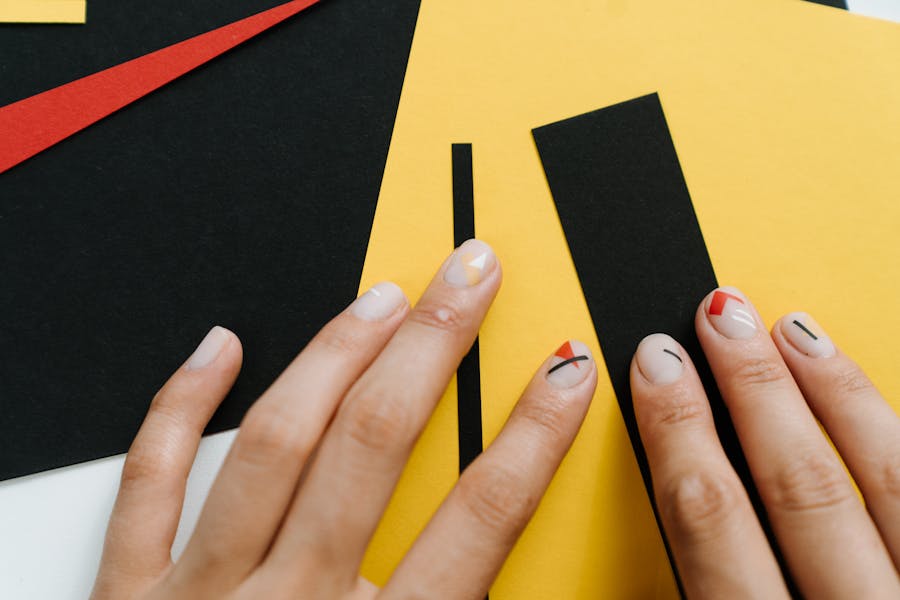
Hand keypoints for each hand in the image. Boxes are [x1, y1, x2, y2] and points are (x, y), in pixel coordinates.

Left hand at [90, 240, 597, 599]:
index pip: (480, 520)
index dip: (536, 436)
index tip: (568, 371)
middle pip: (376, 445)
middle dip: (435, 346)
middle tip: (470, 276)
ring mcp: (200, 593)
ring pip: (277, 439)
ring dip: (336, 354)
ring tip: (380, 296)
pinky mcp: (125, 590)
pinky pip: (150, 476)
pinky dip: (180, 403)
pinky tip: (217, 345)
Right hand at [631, 287, 899, 598]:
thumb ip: (699, 590)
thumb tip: (661, 518)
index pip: (711, 519)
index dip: (677, 431)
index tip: (657, 370)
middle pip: (798, 484)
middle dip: (753, 389)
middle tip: (723, 321)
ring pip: (886, 480)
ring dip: (836, 396)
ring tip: (794, 333)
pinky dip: (895, 438)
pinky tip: (871, 399)